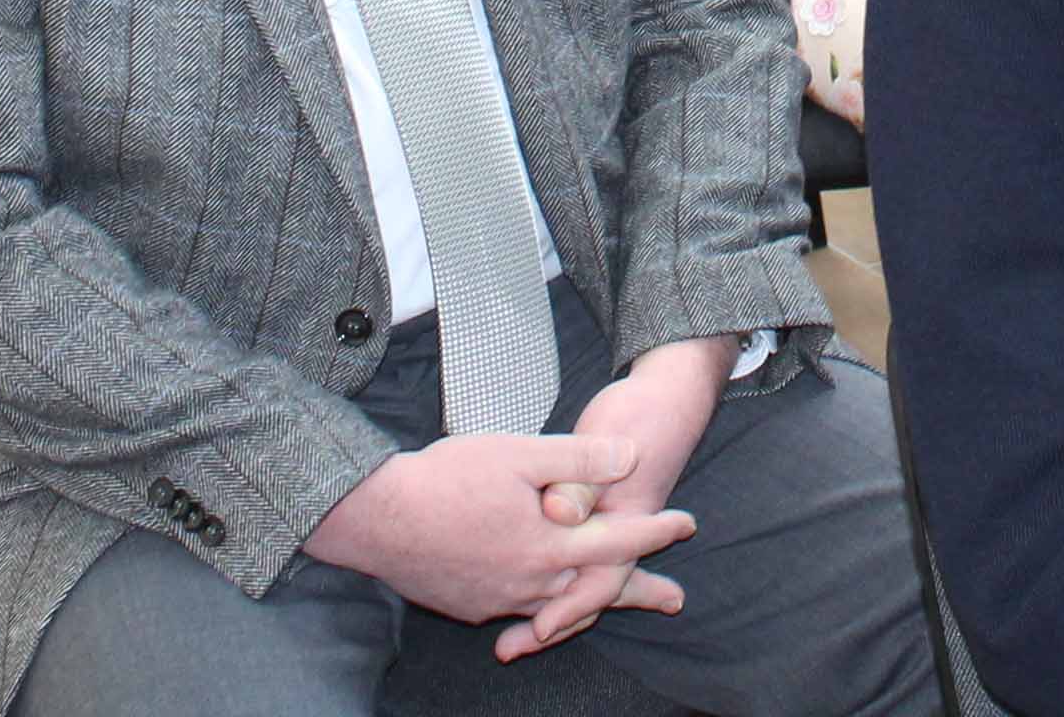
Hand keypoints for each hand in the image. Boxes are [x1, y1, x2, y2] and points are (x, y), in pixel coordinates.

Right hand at [301, 430, 695, 630]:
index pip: (618, 541)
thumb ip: (579, 459)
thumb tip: (631, 458)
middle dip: (639, 591)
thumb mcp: (520, 454)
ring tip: (605, 607)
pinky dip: (539, 607)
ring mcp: (498, 600)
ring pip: (557, 605)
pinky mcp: (470, 605)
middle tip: (675, 600)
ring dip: (588, 604)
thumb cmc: (446, 479)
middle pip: (597, 589)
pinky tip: (539, 602)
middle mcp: (530, 583)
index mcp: (550, 546)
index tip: (688, 522)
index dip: (656, 531)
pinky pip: (517, 609)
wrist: (376, 519)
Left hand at [510, 336, 730, 659]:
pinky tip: (531, 586)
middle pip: (586, 590)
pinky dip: (556, 577)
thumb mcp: (611, 439)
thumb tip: (558, 514)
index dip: (568, 605)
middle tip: (509, 649)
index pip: (600, 579)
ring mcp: (609, 524)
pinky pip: (576, 558)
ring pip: (580, 577)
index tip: (539, 627)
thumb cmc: (640, 414)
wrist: (671, 392)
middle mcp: (619, 531)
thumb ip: (582, 481)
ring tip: (518, 636)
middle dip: (552, 620)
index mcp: (625, 520)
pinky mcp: (596, 512)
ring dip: (553, 605)